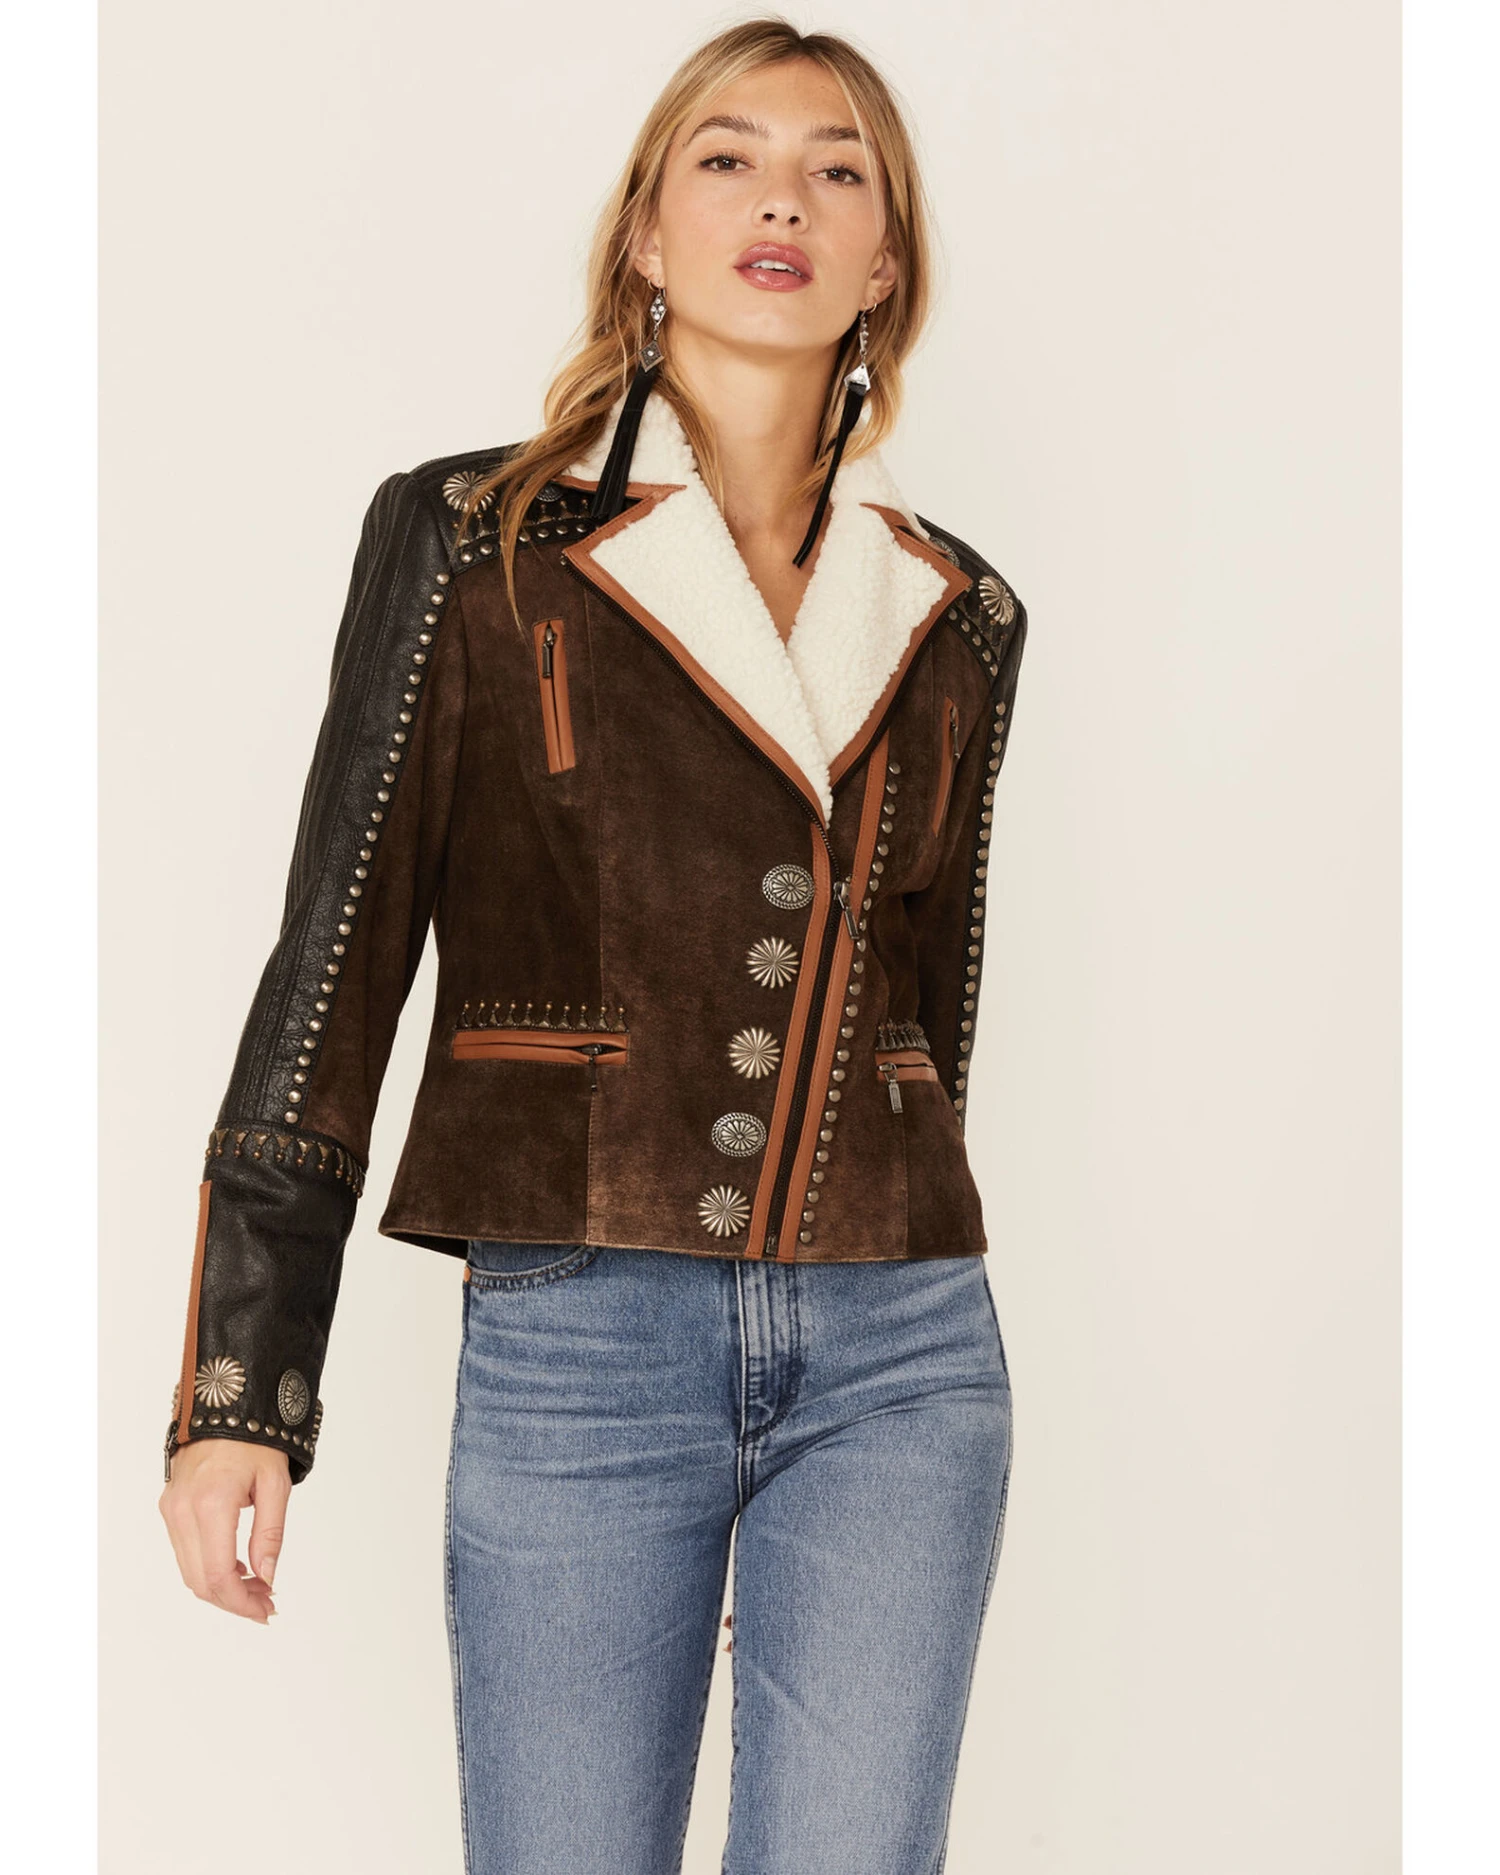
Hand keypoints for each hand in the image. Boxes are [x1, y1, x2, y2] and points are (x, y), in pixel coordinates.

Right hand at [159, 1440, 289, 1622]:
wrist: (224, 1407)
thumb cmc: (255, 1441)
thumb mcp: (275, 1484)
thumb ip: (270, 1534)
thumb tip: (266, 1576)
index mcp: (211, 1504)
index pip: (217, 1575)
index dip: (241, 1602)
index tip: (266, 1608)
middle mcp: (182, 1511)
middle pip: (199, 1581)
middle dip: (233, 1600)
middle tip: (265, 1602)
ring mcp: (171, 1510)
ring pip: (189, 1571)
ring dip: (221, 1587)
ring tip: (256, 1586)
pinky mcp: (169, 1507)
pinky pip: (185, 1552)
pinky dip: (208, 1568)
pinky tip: (236, 1567)